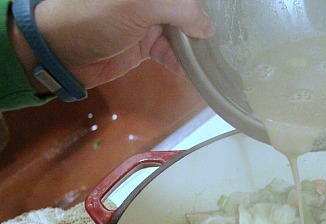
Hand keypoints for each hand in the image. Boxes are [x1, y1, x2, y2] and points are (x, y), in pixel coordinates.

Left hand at [10, 0, 214, 89]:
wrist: (59, 52)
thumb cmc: (93, 19)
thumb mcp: (139, 5)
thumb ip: (179, 8)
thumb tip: (208, 27)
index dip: (203, 6)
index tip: (225, 21)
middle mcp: (151, 0)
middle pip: (187, 10)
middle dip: (203, 26)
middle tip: (223, 45)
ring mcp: (148, 21)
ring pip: (183, 32)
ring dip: (196, 48)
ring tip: (211, 62)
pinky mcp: (144, 45)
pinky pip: (172, 52)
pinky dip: (183, 63)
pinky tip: (193, 73)